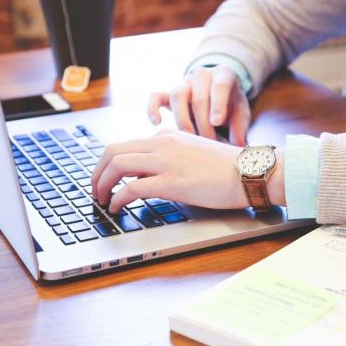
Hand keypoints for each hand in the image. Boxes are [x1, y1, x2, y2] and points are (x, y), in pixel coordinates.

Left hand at [91, 130, 284, 213]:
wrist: (250, 171)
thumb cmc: (228, 168)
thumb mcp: (194, 153)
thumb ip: (172, 157)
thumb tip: (150, 174)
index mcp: (167, 137)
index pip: (126, 145)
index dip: (109, 164)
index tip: (106, 179)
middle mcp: (162, 144)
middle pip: (113, 151)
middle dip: (97, 172)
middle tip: (95, 190)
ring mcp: (166, 162)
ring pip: (117, 165)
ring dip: (102, 184)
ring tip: (101, 200)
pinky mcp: (172, 182)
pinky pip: (132, 188)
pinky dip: (118, 198)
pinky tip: (117, 208)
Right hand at [147, 65, 250, 145]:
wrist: (217, 94)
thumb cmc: (231, 105)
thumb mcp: (241, 113)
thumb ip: (240, 127)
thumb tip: (238, 146)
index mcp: (223, 75)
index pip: (220, 86)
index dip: (217, 104)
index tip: (217, 122)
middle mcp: (202, 75)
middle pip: (198, 97)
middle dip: (203, 124)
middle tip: (209, 143)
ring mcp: (183, 83)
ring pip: (177, 96)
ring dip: (183, 120)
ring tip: (189, 139)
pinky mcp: (168, 93)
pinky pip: (156, 97)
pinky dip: (153, 108)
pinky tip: (157, 123)